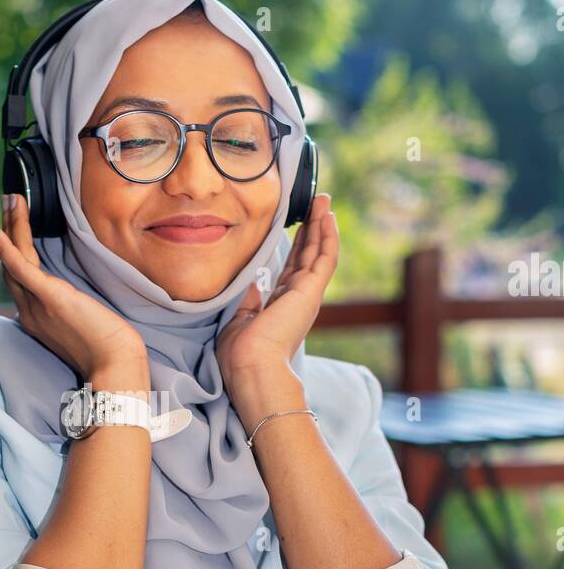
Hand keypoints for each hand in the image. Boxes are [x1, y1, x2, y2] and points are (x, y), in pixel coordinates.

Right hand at [0, 194, 148, 385]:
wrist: (115, 368)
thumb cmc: (110, 350)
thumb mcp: (85, 325)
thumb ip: (73, 310)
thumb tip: (76, 298)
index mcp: (37, 320)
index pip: (19, 280)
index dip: (13, 252)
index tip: (11, 228)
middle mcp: (30, 313)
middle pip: (11, 266)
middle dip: (7, 232)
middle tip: (8, 201)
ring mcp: (37, 306)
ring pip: (15, 260)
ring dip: (10, 227)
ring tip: (11, 199)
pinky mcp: (50, 298)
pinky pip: (21, 269)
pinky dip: (7, 249)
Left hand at [216, 193, 337, 402]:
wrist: (252, 367)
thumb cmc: (241, 355)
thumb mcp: (239, 320)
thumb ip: (247, 299)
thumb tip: (250, 284)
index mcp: (281, 306)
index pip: (292, 268)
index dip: (295, 245)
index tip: (295, 225)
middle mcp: (298, 299)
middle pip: (308, 255)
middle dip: (312, 228)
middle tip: (316, 204)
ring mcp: (307, 295)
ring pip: (319, 252)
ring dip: (322, 225)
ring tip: (324, 201)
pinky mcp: (311, 292)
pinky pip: (324, 258)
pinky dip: (328, 237)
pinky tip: (328, 217)